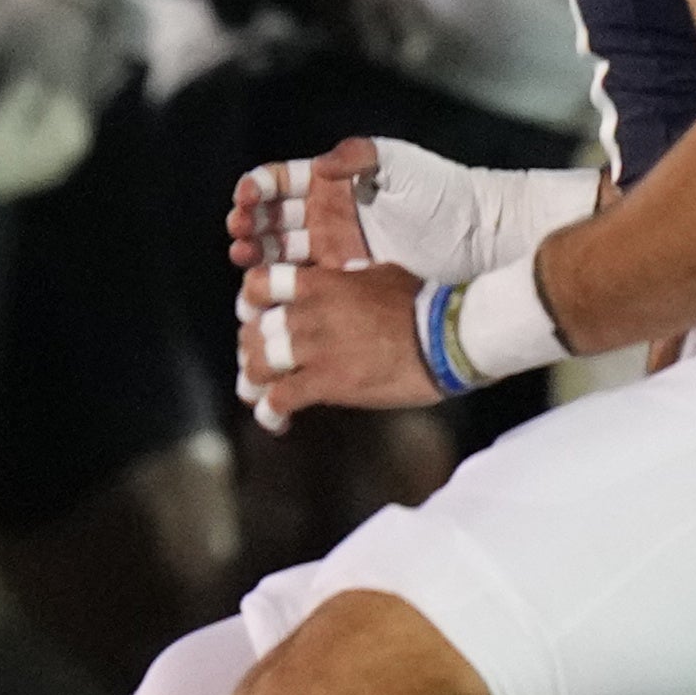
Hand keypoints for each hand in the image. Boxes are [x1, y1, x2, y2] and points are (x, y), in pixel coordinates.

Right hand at [232, 134, 598, 290]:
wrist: (481, 240)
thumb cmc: (445, 196)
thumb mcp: (402, 166)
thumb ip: (357, 157)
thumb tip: (319, 166)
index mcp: (337, 183)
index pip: (282, 181)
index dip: (258, 187)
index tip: (247, 197)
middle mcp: (329, 215)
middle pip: (271, 216)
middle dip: (247, 221)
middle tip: (239, 233)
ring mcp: (336, 248)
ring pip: (279, 249)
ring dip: (255, 252)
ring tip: (244, 259)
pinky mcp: (346, 280)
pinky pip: (302, 281)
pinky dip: (277, 283)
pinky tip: (264, 288)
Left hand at [234, 253, 438, 432]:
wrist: (445, 337)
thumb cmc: (421, 303)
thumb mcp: (380, 274)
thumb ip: (349, 278)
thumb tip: (343, 278)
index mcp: (319, 284)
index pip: (259, 284)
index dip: (250, 300)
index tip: (254, 312)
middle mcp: (308, 314)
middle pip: (254, 330)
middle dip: (250, 347)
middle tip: (258, 360)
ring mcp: (314, 349)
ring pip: (259, 365)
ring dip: (253, 380)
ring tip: (257, 392)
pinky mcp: (326, 382)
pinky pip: (281, 399)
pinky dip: (271, 412)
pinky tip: (276, 420)